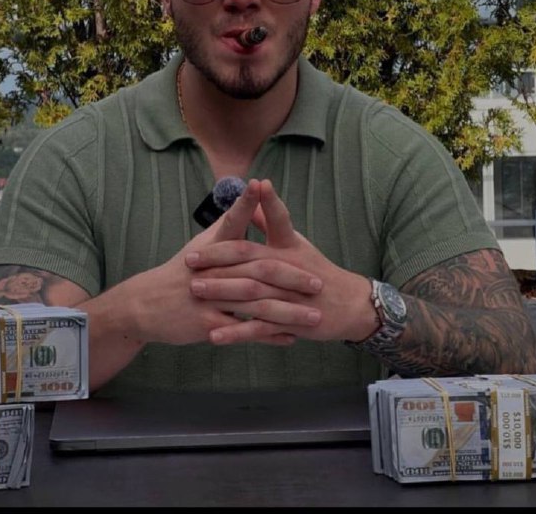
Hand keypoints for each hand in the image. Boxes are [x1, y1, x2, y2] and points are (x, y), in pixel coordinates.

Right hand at [119, 179, 322, 346]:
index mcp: (212, 248)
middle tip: (319, 283)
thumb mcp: (201, 246)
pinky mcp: (208, 323)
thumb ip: (228, 224)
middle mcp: (212, 270)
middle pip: (257, 270)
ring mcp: (210, 298)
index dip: (247, 203)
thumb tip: (247, 194)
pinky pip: (245, 331)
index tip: (263, 185)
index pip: (232, 221)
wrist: (146, 305)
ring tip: (314, 317)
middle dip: (291, 277)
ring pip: (256, 305)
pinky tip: (290, 337)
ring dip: (287, 312)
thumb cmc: (180, 272)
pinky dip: (268, 335)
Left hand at [186, 179, 375, 345]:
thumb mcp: (296, 242)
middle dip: (218, 260)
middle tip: (189, 260)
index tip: (221, 206)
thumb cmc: (316, 269)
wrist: (347, 304)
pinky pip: (258, 328)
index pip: (265, 225)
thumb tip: (254, 200)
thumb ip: (272, 221)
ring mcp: (288, 295)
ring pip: (251, 292)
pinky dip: (236, 332)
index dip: (245, 213)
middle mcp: (288, 267)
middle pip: (250, 260)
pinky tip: (214, 336)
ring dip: (221, 292)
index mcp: (289, 246)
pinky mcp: (289, 322)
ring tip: (194, 290)